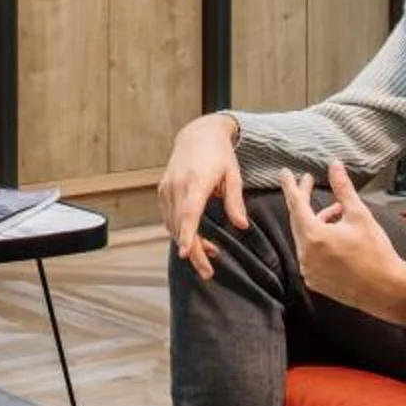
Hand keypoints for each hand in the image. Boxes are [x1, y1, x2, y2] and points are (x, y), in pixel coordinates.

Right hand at [159, 112, 246, 281]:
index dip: (187, 234)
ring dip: (188, 243)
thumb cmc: (219, 154)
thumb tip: (242, 227)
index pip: (189, 212)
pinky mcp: (163, 190)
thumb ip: (235, 202)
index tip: (186, 253)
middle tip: (208, 272)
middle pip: (180, 225)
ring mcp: (167, 188)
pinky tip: (196, 238)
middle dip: (192, 251)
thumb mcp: (234, 175)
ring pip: (172, 225)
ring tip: (211, 254)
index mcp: (196, 181)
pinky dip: (180, 231)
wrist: (198, 133)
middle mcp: (177, 185)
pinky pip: (169, 217)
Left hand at [281, 162, 405, 326]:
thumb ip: (343, 189)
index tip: (284, 173)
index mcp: (313, 236)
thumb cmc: (376, 252)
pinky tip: (336, 236)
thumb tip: (335, 166)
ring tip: (336, 211)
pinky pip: (310, 254)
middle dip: (304, 201)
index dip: (291, 186)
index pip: (295, 204)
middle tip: (308, 184)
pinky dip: (318, 242)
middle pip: (298, 220)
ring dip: (316, 221)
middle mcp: (305, 254)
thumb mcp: (359, 215)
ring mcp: (308, 270)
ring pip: (305, 237)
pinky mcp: (315, 281)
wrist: (388, 290)